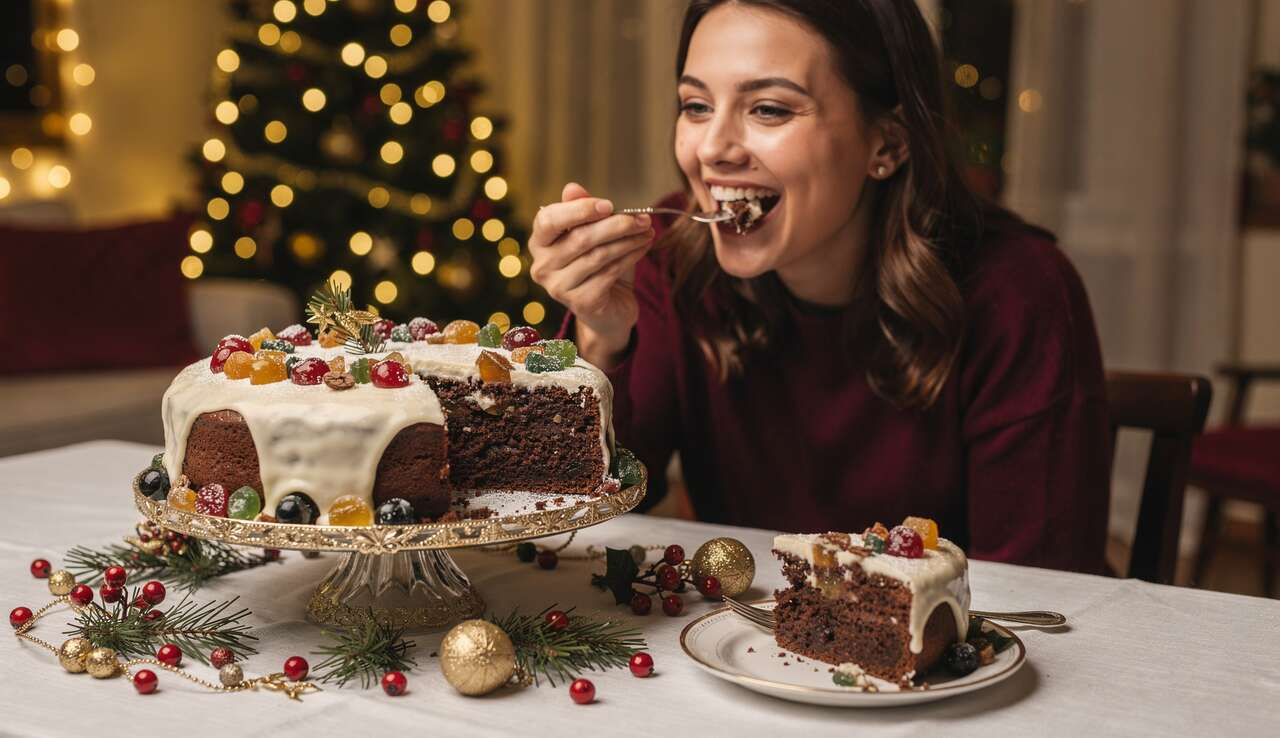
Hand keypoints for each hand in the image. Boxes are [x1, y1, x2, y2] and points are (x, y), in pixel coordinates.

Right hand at [528, 183, 654, 362]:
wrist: (607, 310)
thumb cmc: (597, 265)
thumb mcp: (590, 234)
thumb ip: (581, 211)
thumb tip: (572, 188)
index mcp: (539, 243)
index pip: (548, 220)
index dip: (579, 210)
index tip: (609, 205)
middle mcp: (542, 266)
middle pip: (580, 238)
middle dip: (616, 224)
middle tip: (643, 218)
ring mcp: (559, 288)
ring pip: (599, 255)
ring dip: (628, 240)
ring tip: (647, 230)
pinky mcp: (581, 303)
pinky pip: (610, 272)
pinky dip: (631, 256)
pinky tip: (644, 247)